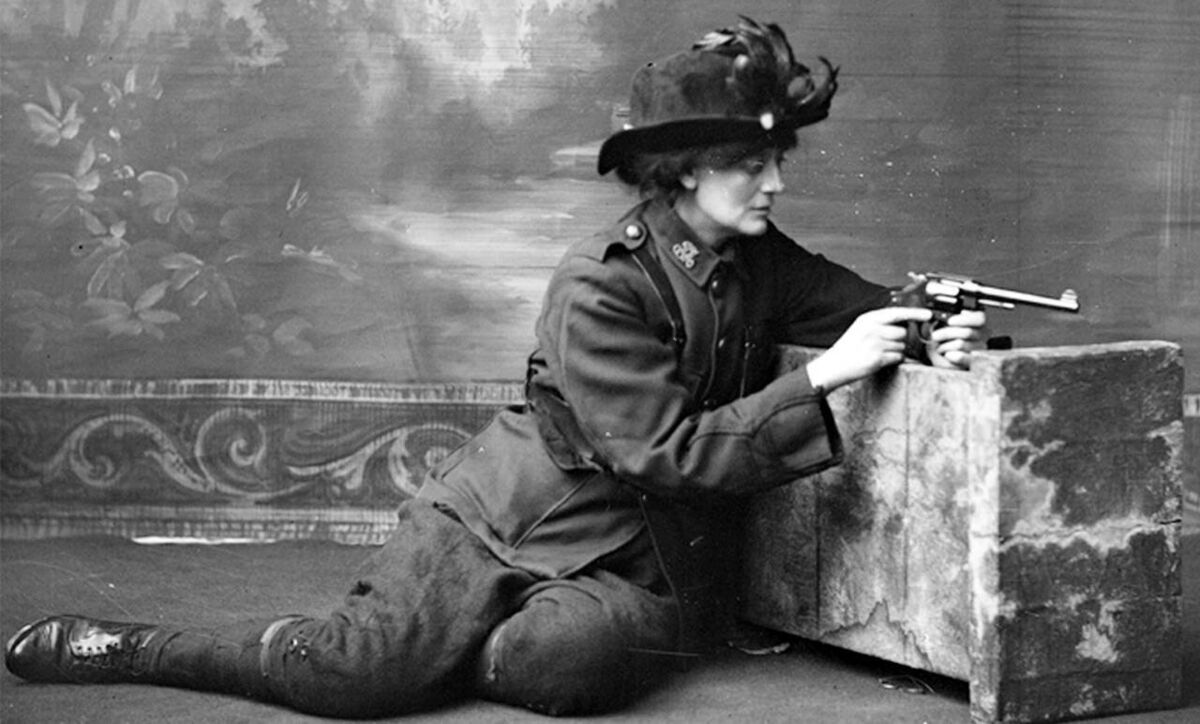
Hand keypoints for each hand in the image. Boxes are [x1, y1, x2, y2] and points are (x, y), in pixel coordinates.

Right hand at [805, 307, 932, 391]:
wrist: (834, 366)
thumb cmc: (849, 348)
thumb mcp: (860, 328)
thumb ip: (879, 322)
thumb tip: (904, 322)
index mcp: (868, 319)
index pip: (897, 313)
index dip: (915, 313)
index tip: (928, 315)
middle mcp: (872, 329)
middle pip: (903, 331)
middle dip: (901, 339)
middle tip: (889, 345)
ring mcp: (875, 344)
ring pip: (902, 345)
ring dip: (897, 350)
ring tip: (882, 353)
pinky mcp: (877, 358)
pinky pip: (898, 357)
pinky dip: (895, 359)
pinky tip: (882, 360)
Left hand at [926, 310, 988, 369]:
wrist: (940, 358)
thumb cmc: (942, 340)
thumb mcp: (941, 326)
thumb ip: (941, 319)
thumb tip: (932, 315)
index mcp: (976, 323)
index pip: (980, 318)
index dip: (965, 319)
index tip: (950, 321)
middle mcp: (982, 335)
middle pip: (967, 332)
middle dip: (947, 333)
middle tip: (935, 336)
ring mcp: (979, 348)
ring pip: (961, 344)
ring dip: (945, 346)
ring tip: (940, 348)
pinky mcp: (974, 361)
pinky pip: (965, 358)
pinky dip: (955, 356)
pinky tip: (948, 355)